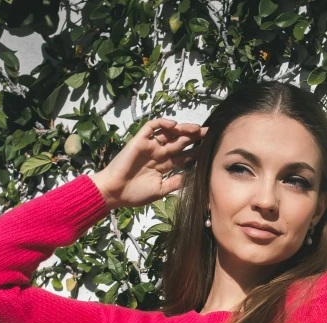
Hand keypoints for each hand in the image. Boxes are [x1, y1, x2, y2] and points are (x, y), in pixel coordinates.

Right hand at [89, 118, 207, 209]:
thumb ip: (175, 183)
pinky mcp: (139, 140)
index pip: (185, 156)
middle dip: (194, 137)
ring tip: (196, 129)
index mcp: (165, 166)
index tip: (212, 149)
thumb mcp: (160, 191)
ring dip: (183, 129)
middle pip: (180, 142)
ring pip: (169, 133)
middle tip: (209, 133)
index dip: (197, 152)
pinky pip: (151, 127)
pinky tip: (173, 124)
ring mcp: (150, 146)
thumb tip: (192, 178)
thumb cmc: (135, 194)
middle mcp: (159, 154)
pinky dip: (162, 123)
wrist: (114, 193)